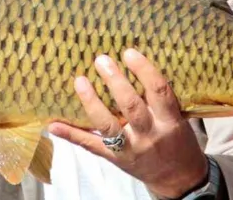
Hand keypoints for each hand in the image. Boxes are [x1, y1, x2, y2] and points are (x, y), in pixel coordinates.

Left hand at [48, 49, 209, 199]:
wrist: (178, 179)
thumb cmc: (178, 141)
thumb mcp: (177, 118)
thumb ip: (159, 98)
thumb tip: (133, 63)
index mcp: (169, 121)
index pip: (158, 91)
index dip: (144, 70)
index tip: (129, 52)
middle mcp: (150, 135)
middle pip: (131, 106)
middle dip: (115, 81)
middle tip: (101, 60)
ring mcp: (130, 148)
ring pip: (108, 125)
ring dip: (91, 102)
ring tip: (80, 81)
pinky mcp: (114, 158)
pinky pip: (91, 145)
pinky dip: (71, 134)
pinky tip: (53, 124)